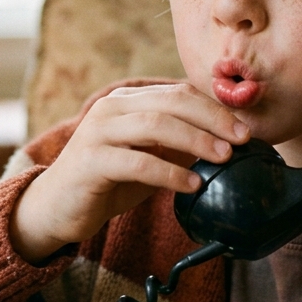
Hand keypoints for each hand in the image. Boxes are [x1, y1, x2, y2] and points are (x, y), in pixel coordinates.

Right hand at [10, 83, 249, 263]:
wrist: (55, 208)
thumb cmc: (107, 182)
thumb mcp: (148, 158)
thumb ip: (176, 147)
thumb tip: (227, 146)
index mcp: (126, 102)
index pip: (178, 93)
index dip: (214, 108)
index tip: (245, 129)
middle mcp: (110, 109)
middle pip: (170, 102)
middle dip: (212, 120)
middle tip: (242, 140)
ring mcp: (97, 133)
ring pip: (155, 125)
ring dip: (195, 140)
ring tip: (223, 158)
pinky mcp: (90, 162)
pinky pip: (137, 162)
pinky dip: (170, 172)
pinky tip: (192, 185)